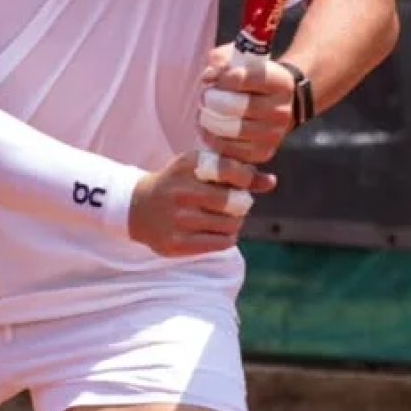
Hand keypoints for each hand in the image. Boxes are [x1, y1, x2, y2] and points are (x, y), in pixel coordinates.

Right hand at [128, 150, 276, 257]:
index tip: (241, 182)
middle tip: (234, 204)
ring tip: (222, 217)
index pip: (233, 171)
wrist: (138, 208)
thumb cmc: (180, 183)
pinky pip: (222, 243)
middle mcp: (182, 191)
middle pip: (236, 203)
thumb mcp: (202, 168)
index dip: (246, 179)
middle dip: (241, 204)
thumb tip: (272, 182)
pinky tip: (215, 230)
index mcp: (189, 166)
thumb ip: (238, 172)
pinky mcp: (176, 244)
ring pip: (232, 225)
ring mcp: (178, 220)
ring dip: (235, 222)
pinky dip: (226, 237)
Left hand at [196, 45, 296, 166]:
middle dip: (212, 100)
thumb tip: (208, 75)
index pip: (246, 78)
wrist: (274, 106)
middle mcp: (282, 110)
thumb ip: (222, 59)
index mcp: (281, 83)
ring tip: (203, 112)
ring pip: (230, 129)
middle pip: (236, 106)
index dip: (223, 78)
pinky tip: (207, 129)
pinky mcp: (262, 153)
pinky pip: (229, 150)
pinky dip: (211, 139)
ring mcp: (274, 135)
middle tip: (204, 96)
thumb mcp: (241, 60)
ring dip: (208, 120)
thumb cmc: (252, 80)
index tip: (213, 77)